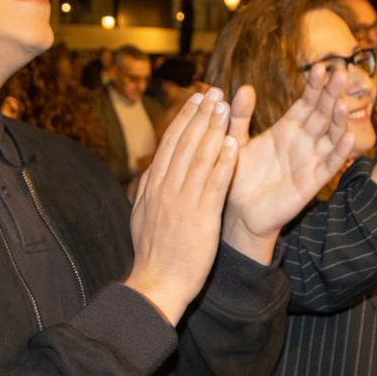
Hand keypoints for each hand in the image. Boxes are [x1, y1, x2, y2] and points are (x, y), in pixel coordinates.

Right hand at [126, 89, 238, 323]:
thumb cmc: (154, 254)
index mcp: (152, 186)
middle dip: (200, 114)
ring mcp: (182, 201)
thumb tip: (151, 169)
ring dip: (213, 128)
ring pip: (199, 156)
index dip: (184, 118)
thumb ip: (148, 190)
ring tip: (225, 107)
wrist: (156, 284)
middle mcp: (165, 188)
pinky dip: (224, 161)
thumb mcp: (142, 216)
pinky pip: (214, 183)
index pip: (169, 144)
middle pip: (184, 143)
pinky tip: (234, 143)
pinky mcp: (200, 216)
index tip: (196, 98)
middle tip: (214, 91)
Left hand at [223, 66, 355, 261]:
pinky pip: (330, 164)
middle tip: (339, 72)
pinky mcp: (312, 182)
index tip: (320, 67)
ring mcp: (310, 160)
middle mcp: (303, 141)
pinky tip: (349, 137)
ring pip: (331, 136)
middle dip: (330, 94)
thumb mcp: (234, 141)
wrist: (239, 212)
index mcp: (287, 128)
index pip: (306, 102)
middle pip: (322, 113)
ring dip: (339, 120)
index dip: (314, 85)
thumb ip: (239, 116)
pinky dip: (340, 151)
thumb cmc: (238, 175)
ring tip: (342, 102)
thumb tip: (242, 88)